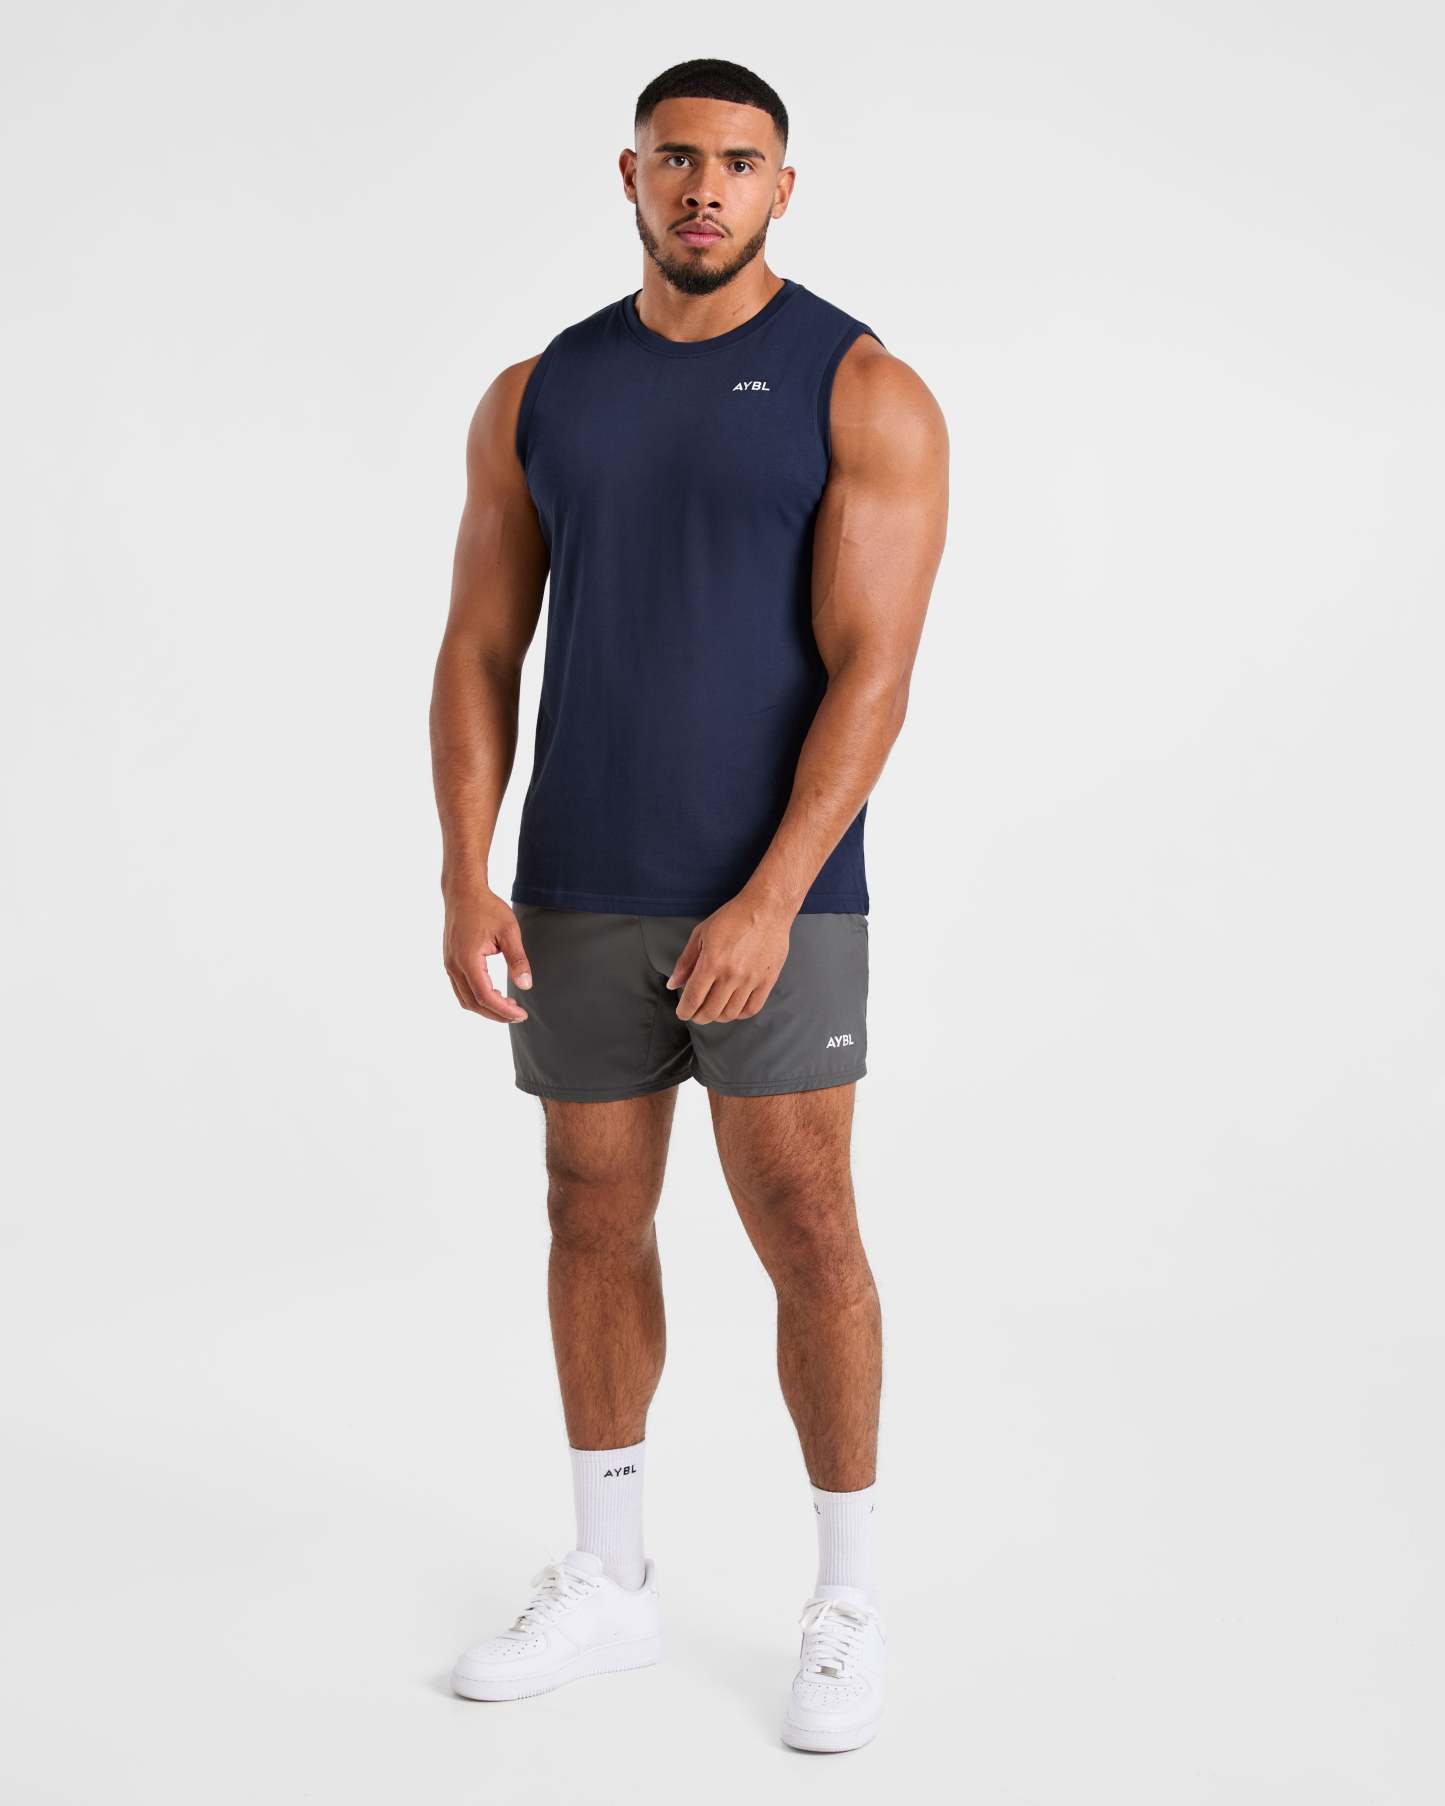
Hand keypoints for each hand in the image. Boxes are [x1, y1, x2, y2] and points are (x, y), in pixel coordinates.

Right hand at [443, 885, 532, 1022]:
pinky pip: (461, 989)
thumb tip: (526, 986)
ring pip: (465, 999)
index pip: (485, 996)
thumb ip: (517, 960)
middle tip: (518, 1015)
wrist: (463, 892)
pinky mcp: (450, 962)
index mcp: (468, 959)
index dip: (503, 1010)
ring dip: (486, 1008)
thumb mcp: (509, 931)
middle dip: (496, 1014)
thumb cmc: (486, 908)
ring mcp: (449, 964)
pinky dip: (477, 997)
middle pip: (473, 1003)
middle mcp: (454, 965)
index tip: (521, 1014)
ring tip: (508, 1006)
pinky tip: (494, 994)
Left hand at [666, 893, 792, 1023]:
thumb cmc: (733, 917)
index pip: (693, 999)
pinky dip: (739, 1014)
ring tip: (714, 1009)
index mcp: (712, 962)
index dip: (684, 1011)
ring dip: (718, 1016)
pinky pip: (752, 1009)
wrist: (767, 908)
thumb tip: (673, 984)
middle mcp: (731, 974)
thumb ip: (685, 962)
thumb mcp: (701, 934)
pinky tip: (733, 1007)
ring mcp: (751, 979)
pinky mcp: (767, 981)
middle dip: (699, 1016)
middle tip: (696, 1012)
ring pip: (731, 1014)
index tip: (683, 1012)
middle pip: (711, 1011)